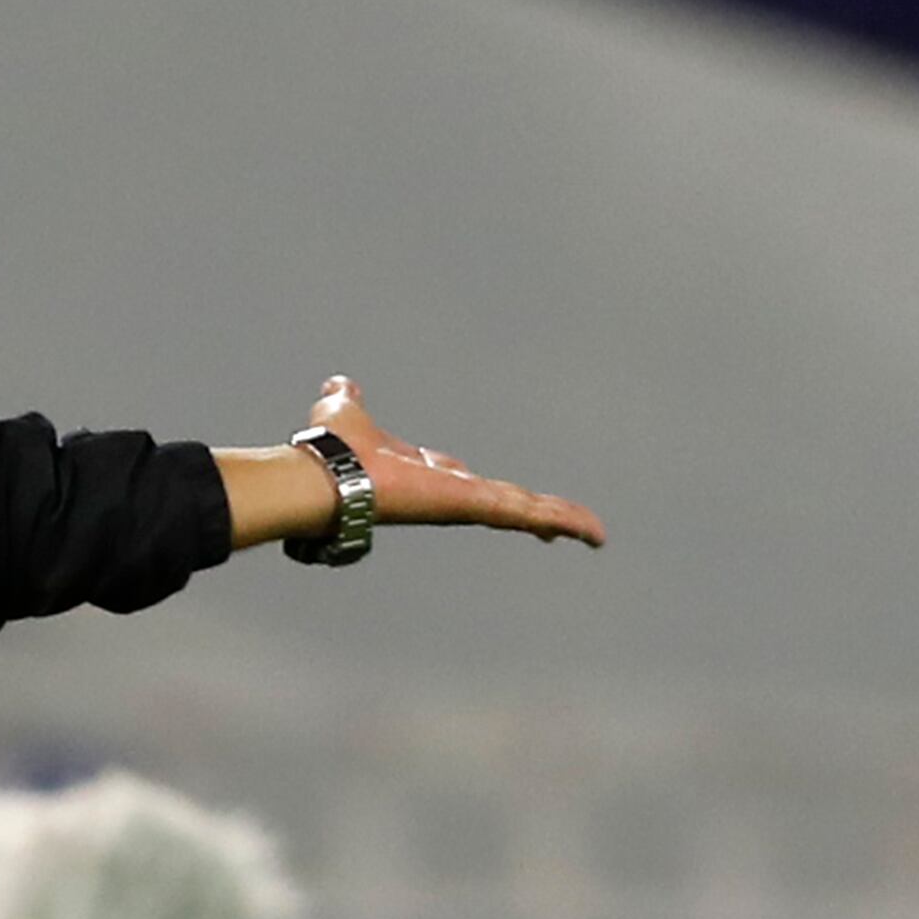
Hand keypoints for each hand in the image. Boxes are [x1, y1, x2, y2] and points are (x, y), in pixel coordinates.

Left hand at [310, 374, 605, 547]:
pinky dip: (565, 520)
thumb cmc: (332, 451)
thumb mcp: (346, 413)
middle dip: (530, 511)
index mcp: (419, 475)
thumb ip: (347, 401)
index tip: (486, 489)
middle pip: (499, 501)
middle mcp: (444, 494)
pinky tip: (593, 533)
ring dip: (559, 519)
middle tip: (558, 523)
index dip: (471, 483)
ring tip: (594, 533)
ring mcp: (463, 502)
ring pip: (522, 511)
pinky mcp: (476, 505)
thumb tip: (340, 384)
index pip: (457, 481)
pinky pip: (529, 513)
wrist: (324, 476)